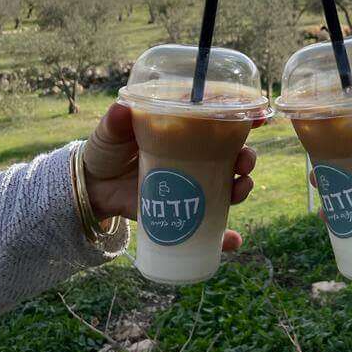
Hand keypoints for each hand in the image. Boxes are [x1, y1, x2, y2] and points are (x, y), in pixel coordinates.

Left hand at [82, 102, 257, 252]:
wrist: (93, 188)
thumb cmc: (106, 151)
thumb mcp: (110, 132)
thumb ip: (116, 121)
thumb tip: (122, 109)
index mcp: (183, 129)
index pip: (220, 120)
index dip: (243, 117)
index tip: (258, 117)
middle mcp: (195, 154)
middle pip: (233, 153)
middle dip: (247, 157)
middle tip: (244, 161)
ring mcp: (193, 182)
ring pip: (228, 184)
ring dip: (242, 187)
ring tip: (240, 189)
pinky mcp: (184, 209)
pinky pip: (212, 222)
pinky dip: (225, 235)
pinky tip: (232, 241)